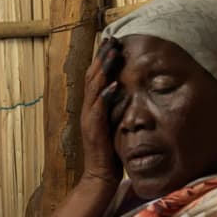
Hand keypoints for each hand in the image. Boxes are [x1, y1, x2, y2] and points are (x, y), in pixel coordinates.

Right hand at [80, 37, 123, 184]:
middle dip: (101, 57)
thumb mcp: (115, 125)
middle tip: (111, 39)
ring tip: (112, 53)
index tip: (112, 42)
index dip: (102, 59)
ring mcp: (89, 119)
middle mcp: (88, 110)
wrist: (100, 177)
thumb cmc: (111, 153)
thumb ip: (118, 108)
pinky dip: (105, 95)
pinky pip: (98, 109)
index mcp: (92, 107)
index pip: (95, 78)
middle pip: (92, 77)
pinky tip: (114, 84)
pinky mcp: (94, 130)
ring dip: (103, 70)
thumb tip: (128, 92)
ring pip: (93, 88)